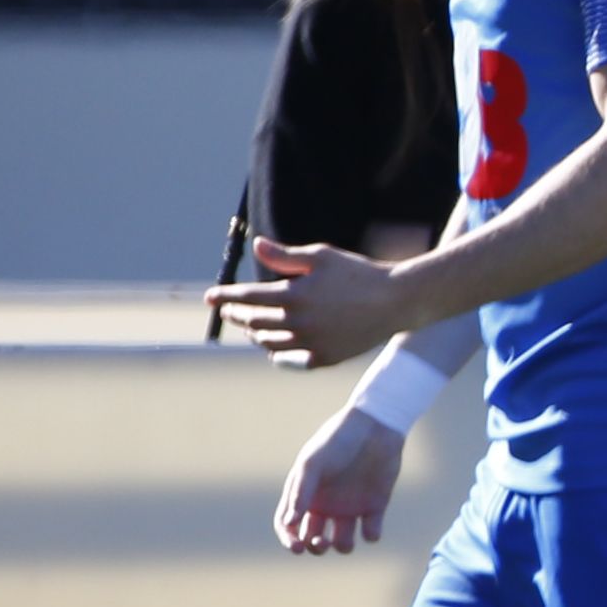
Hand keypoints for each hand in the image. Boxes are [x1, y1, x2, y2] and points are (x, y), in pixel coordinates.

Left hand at [212, 235, 413, 370]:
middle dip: (236, 314)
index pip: (246, 298)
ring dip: (254, 333)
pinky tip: (273, 349)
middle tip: (228, 310)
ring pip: (268, 342)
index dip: (224, 297)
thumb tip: (256, 245)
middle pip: (253, 321)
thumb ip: (285, 256)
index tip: (210, 297)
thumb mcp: (321, 256)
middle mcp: (297, 323)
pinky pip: (289, 361)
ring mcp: (310, 343)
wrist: (396, 301)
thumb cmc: (358, 273)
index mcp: (293, 295)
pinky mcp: (324, 358)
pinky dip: (276, 354)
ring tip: (250, 326)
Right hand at [276, 409, 409, 554]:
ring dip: (341, 546)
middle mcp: (325, 505)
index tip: (297, 548)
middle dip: (316, 547)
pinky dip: (370, 535)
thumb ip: (300, 493)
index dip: (289, 540)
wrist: (375, 427)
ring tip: (342, 539)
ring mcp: (350, 507)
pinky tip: (369, 526)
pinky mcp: (375, 506)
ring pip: (342, 542)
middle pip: (314, 540)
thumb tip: (289, 523)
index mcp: (305, 495)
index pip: (289, 526)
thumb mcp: (313, 465)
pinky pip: (371, 533)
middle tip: (321, 541)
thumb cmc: (337, 441)